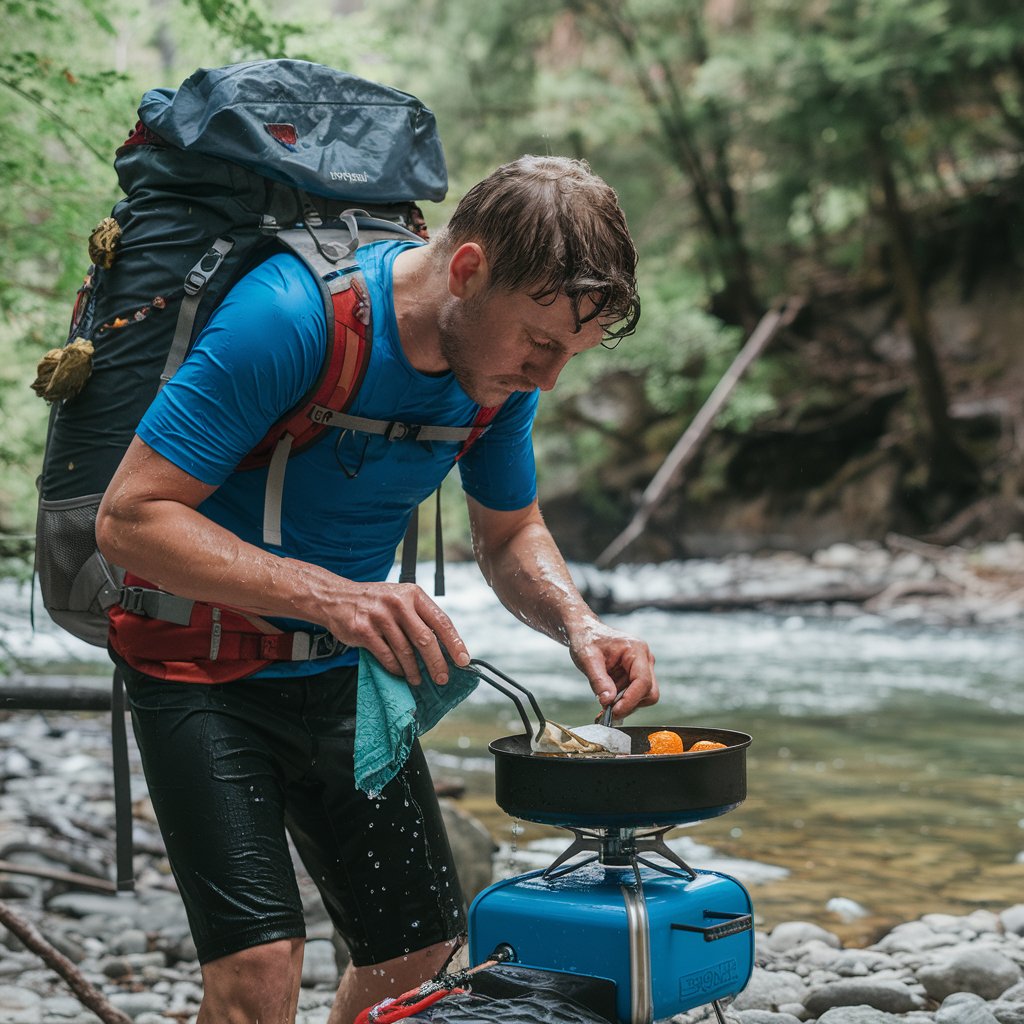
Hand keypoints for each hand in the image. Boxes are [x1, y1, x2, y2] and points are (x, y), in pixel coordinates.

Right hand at [325, 581, 469, 685]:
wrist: (336, 598)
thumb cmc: (375, 602)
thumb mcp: (400, 599)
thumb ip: (420, 617)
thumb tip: (445, 647)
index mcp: (413, 594)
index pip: (441, 621)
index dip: (454, 642)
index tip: (463, 660)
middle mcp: (398, 603)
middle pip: (425, 639)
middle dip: (437, 662)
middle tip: (443, 678)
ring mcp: (380, 616)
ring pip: (405, 651)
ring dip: (414, 670)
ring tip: (418, 680)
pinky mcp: (364, 630)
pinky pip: (386, 656)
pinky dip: (395, 668)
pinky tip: (400, 673)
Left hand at [568, 621, 658, 717]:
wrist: (586, 632)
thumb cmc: (587, 639)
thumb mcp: (587, 658)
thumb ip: (598, 680)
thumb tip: (608, 701)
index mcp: (636, 650)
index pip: (643, 682)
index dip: (630, 700)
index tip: (614, 711)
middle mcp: (645, 658)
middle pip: (650, 692)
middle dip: (630, 704)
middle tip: (609, 710)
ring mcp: (643, 667)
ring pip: (644, 696)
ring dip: (625, 703)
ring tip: (604, 700)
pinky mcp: (637, 675)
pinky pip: (636, 694)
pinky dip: (622, 701)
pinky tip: (607, 698)